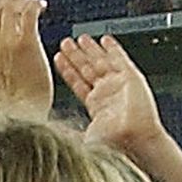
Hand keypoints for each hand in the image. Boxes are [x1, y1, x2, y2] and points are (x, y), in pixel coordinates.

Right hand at [0, 0, 53, 120]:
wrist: (21, 121)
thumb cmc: (9, 111)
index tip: (1, 3)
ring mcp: (7, 45)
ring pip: (9, 8)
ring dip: (22, 0)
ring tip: (33, 0)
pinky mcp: (25, 45)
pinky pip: (27, 14)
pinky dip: (33, 5)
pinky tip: (41, 6)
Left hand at [54, 33, 166, 162]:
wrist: (134, 140)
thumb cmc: (113, 143)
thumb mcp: (82, 136)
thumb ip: (65, 132)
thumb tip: (47, 132)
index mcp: (95, 106)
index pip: (77, 82)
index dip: (68, 70)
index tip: (59, 58)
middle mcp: (107, 93)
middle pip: (88, 69)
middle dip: (76, 55)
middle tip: (66, 42)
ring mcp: (119, 85)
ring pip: (101, 61)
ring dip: (91, 49)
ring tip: (80, 38)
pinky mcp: (131, 78)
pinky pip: (120, 59)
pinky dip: (113, 49)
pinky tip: (105, 40)